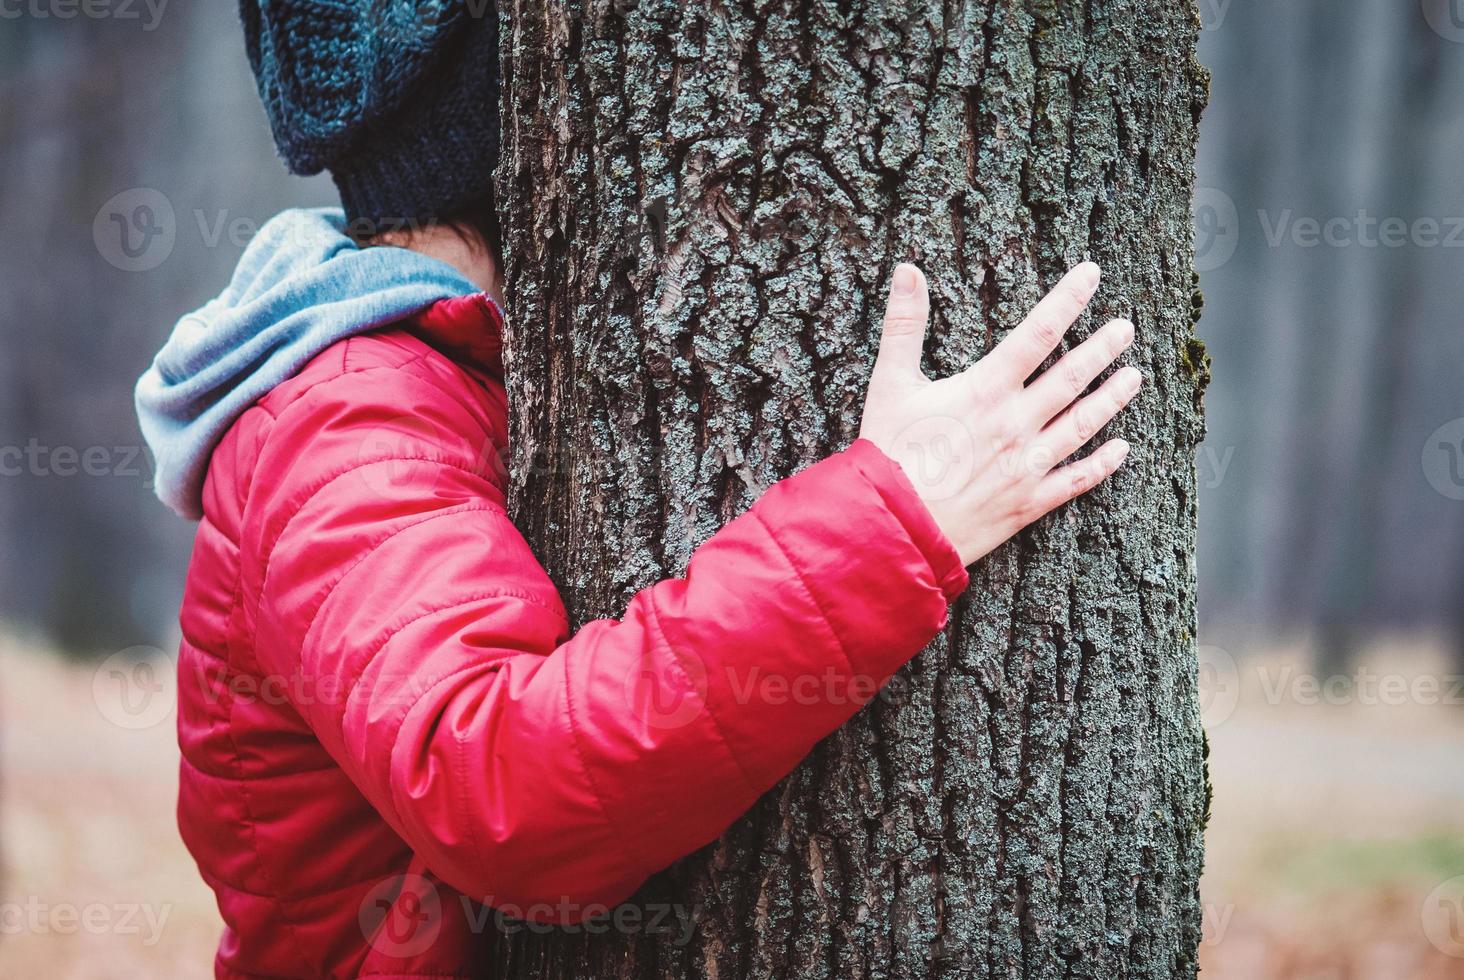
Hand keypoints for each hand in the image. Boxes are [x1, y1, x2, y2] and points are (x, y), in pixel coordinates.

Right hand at [859, 262, 1140, 565]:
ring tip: (1134, 376)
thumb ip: (903, 324)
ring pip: (1083, 424)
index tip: (1092, 274)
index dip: (1068, 299)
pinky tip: (1122, 450)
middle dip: (1102, 348)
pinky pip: (1076, 480)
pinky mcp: (1028, 502)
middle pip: (1071, 377)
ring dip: (1112, 398)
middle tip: (1126, 328)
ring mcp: (1027, 465)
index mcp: (985, 390)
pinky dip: (1102, 465)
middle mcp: (1015, 424)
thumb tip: (906, 270)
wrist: (892, 526)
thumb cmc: (887, 452)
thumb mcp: (890, 383)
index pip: (1038, 333)